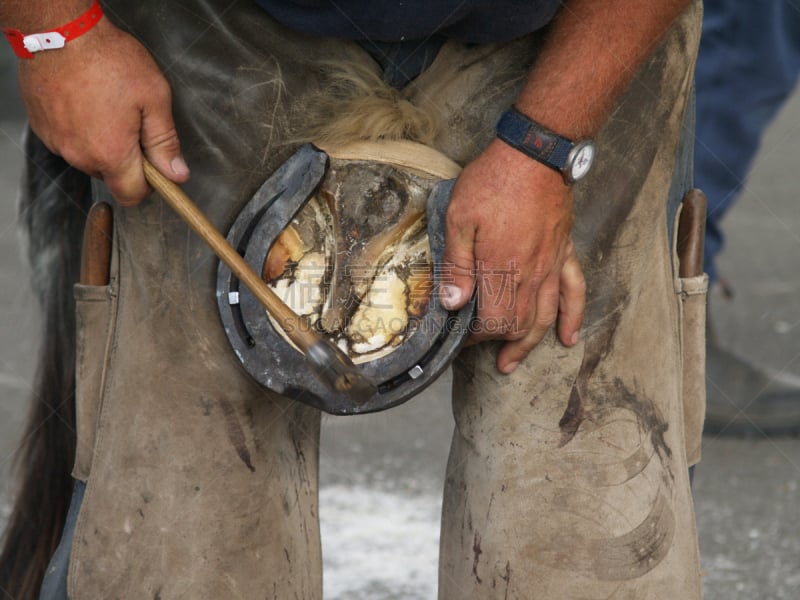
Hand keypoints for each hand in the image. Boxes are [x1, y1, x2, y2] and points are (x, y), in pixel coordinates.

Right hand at [17, 17, 188, 205]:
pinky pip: (68, 141)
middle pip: (111, 176)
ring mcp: (58, 142)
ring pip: (89, 158)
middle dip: (126, 158)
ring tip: (107, 107)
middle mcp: (80, 156)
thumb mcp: (153, 98)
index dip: (148, 185)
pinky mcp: (43, 128)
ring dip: (102, 142)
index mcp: (111, 154)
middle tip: (133, 122)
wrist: (58, 32)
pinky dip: (80, 129)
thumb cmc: (108, 59)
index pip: (132, 195)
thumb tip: (177, 174)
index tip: (155, 164)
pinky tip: (86, 102)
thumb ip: (165, 142)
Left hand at [440, 139, 585, 372]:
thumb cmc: (493, 182)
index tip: (461, 338)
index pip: (492, 321)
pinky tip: (569, 337)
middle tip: (489, 359)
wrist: (536, 155)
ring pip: (545, 318)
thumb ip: (457, 264)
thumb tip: (452, 303)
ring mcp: (550, 266)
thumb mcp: (460, 218)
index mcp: (501, 270)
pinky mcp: (564, 252)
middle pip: (519, 326)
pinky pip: (574, 292)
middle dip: (502, 346)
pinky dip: (573, 317)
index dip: (476, 337)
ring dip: (531, 344)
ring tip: (516, 362)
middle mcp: (530, 276)